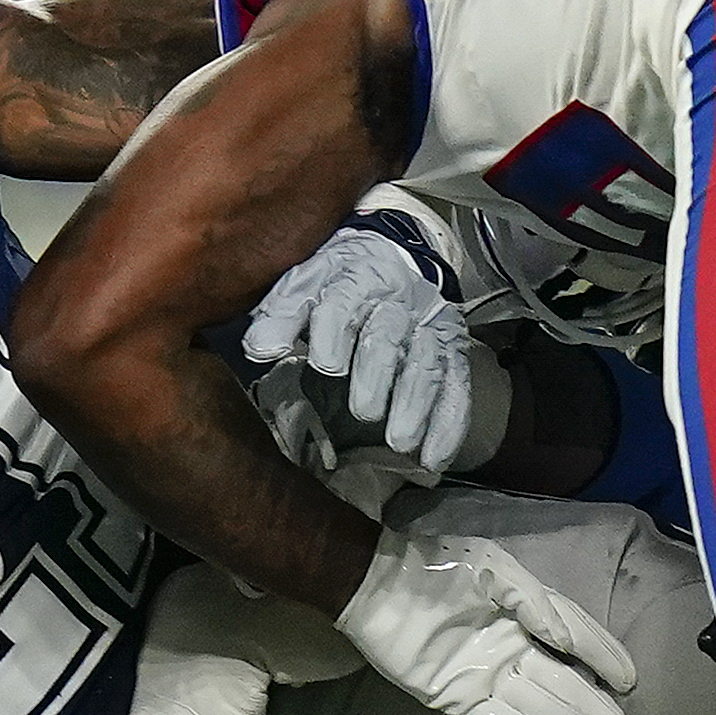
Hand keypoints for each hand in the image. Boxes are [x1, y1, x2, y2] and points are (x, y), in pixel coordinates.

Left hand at [243, 207, 482, 474]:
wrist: (395, 257)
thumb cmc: (340, 280)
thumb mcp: (305, 284)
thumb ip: (281, 316)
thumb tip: (258, 350)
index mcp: (356, 278)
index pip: (344, 303)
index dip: (334, 334)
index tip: (325, 364)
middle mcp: (398, 302)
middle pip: (388, 337)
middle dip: (377, 375)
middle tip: (364, 411)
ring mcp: (430, 328)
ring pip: (426, 365)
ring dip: (416, 405)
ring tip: (400, 443)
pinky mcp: (452, 351)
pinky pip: (457, 387)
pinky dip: (448, 425)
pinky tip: (433, 458)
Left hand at [334, 526, 638, 714]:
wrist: (376, 585)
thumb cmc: (439, 568)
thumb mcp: (495, 571)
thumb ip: (535, 604)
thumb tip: (568, 642)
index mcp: (525, 613)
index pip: (576, 640)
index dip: (603, 659)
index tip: (629, 682)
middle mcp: (513, 648)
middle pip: (563, 684)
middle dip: (596, 709)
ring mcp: (488, 676)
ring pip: (541, 708)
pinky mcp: (460, 699)